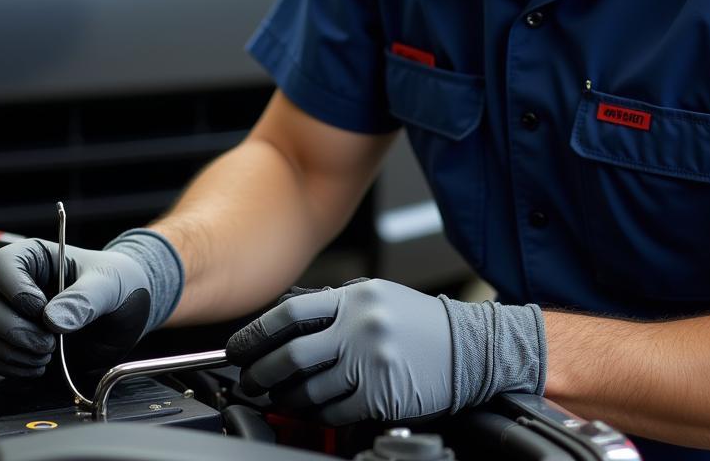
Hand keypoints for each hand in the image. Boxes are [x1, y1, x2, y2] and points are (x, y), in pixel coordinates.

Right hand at [0, 239, 154, 377]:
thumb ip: (86, 298)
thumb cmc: (117, 285)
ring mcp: (7, 313)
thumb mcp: (110, 284)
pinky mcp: (7, 342)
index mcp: (35, 256)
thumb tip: (54, 319)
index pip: (2, 263)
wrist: (124, 314)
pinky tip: (36, 366)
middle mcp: (13, 283)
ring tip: (46, 355)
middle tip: (47, 343)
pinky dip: (6, 365)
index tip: (41, 310)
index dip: (15, 289)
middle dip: (10, 328)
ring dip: (8, 351)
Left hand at [226, 279, 545, 425]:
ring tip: (278, 398)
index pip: (292, 313)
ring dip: (287, 397)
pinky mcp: (381, 394)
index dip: (258, 332)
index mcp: (355, 297)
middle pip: (293, 354)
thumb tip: (289, 324)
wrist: (470, 348)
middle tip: (249, 380)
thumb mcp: (377, 296)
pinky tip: (310, 410)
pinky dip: (317, 413)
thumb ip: (336, 306)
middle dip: (262, 371)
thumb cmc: (421, 323)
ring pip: (310, 387)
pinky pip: (335, 410)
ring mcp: (371, 362)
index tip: (240, 346)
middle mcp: (360, 326)